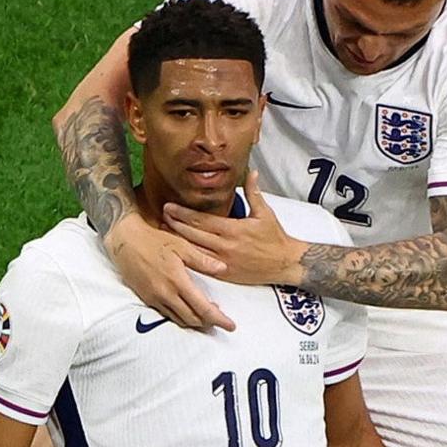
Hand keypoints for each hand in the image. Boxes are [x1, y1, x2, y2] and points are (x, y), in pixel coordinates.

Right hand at [106, 210, 234, 330]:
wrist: (125, 242)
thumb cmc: (154, 240)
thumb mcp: (181, 246)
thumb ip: (202, 260)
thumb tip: (223, 269)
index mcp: (178, 282)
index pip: (203, 308)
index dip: (218, 319)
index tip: (231, 326)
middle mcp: (166, 295)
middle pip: (193, 319)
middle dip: (209, 323)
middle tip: (221, 321)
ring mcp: (155, 299)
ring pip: (180, 320)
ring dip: (195, 322)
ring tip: (207, 317)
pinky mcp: (147, 299)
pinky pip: (167, 315)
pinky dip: (181, 317)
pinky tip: (188, 311)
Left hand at [163, 170, 307, 287]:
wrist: (286, 263)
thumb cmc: (275, 238)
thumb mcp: (265, 213)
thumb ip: (253, 192)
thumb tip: (250, 172)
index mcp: (232, 229)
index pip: (201, 220)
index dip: (183, 213)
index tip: (169, 207)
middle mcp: (225, 246)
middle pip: (193, 234)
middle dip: (175, 224)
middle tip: (160, 216)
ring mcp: (223, 262)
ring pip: (194, 251)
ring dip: (177, 241)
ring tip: (163, 232)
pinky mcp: (225, 274)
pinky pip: (202, 266)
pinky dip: (188, 259)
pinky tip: (177, 254)